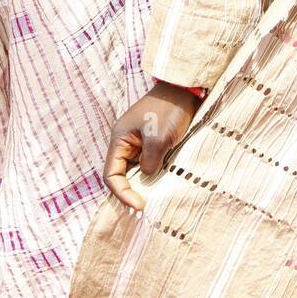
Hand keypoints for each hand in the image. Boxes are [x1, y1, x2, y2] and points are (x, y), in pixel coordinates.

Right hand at [104, 82, 198, 208]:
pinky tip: (163, 183)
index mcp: (119, 139)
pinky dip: (154, 174)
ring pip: (135, 171)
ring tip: (155, 198)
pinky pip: (148, 163)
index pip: (111, 174)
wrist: (185, 89)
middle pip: (121, 175)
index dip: (122, 193)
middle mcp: (125, 143)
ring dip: (144, 184)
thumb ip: (149, 162)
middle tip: (145, 207)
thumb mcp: (158, 138)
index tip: (139, 205)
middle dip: (131, 191)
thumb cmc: (169, 109)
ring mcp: (139, 142)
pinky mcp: (153, 142)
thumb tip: (147, 175)